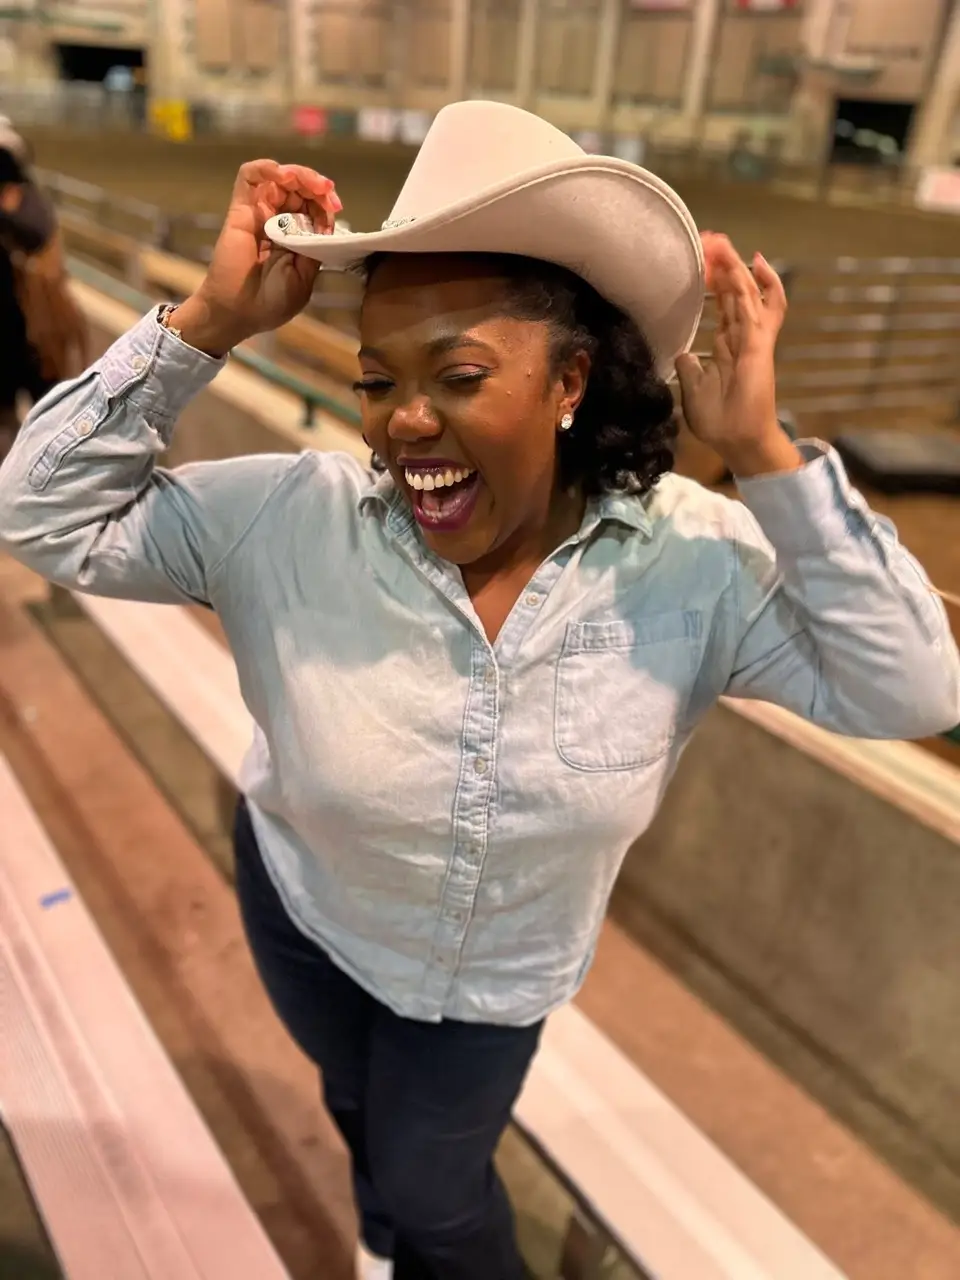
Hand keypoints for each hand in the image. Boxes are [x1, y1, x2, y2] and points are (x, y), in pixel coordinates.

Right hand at [172, 160, 341, 353]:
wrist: (239, 312)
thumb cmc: (272, 301)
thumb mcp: (305, 276)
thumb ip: (314, 248)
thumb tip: (326, 223)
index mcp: (297, 236)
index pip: (314, 206)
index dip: (325, 201)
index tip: (335, 207)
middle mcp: (279, 220)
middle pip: (299, 187)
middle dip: (316, 185)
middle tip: (327, 191)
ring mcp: (259, 212)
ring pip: (279, 177)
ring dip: (298, 174)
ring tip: (309, 183)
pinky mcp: (240, 209)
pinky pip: (249, 177)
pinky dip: (265, 168)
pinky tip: (280, 175)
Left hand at [675, 233, 799, 477]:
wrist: (737, 440)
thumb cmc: (719, 421)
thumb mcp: (693, 389)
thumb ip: (690, 369)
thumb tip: (682, 354)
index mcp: (726, 347)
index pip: (724, 306)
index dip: (716, 284)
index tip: (704, 263)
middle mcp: (741, 338)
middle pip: (735, 293)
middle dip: (724, 267)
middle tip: (711, 240)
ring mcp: (753, 339)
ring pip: (747, 294)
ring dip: (736, 267)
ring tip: (723, 243)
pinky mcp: (759, 344)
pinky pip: (764, 308)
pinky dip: (761, 284)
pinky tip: (753, 262)